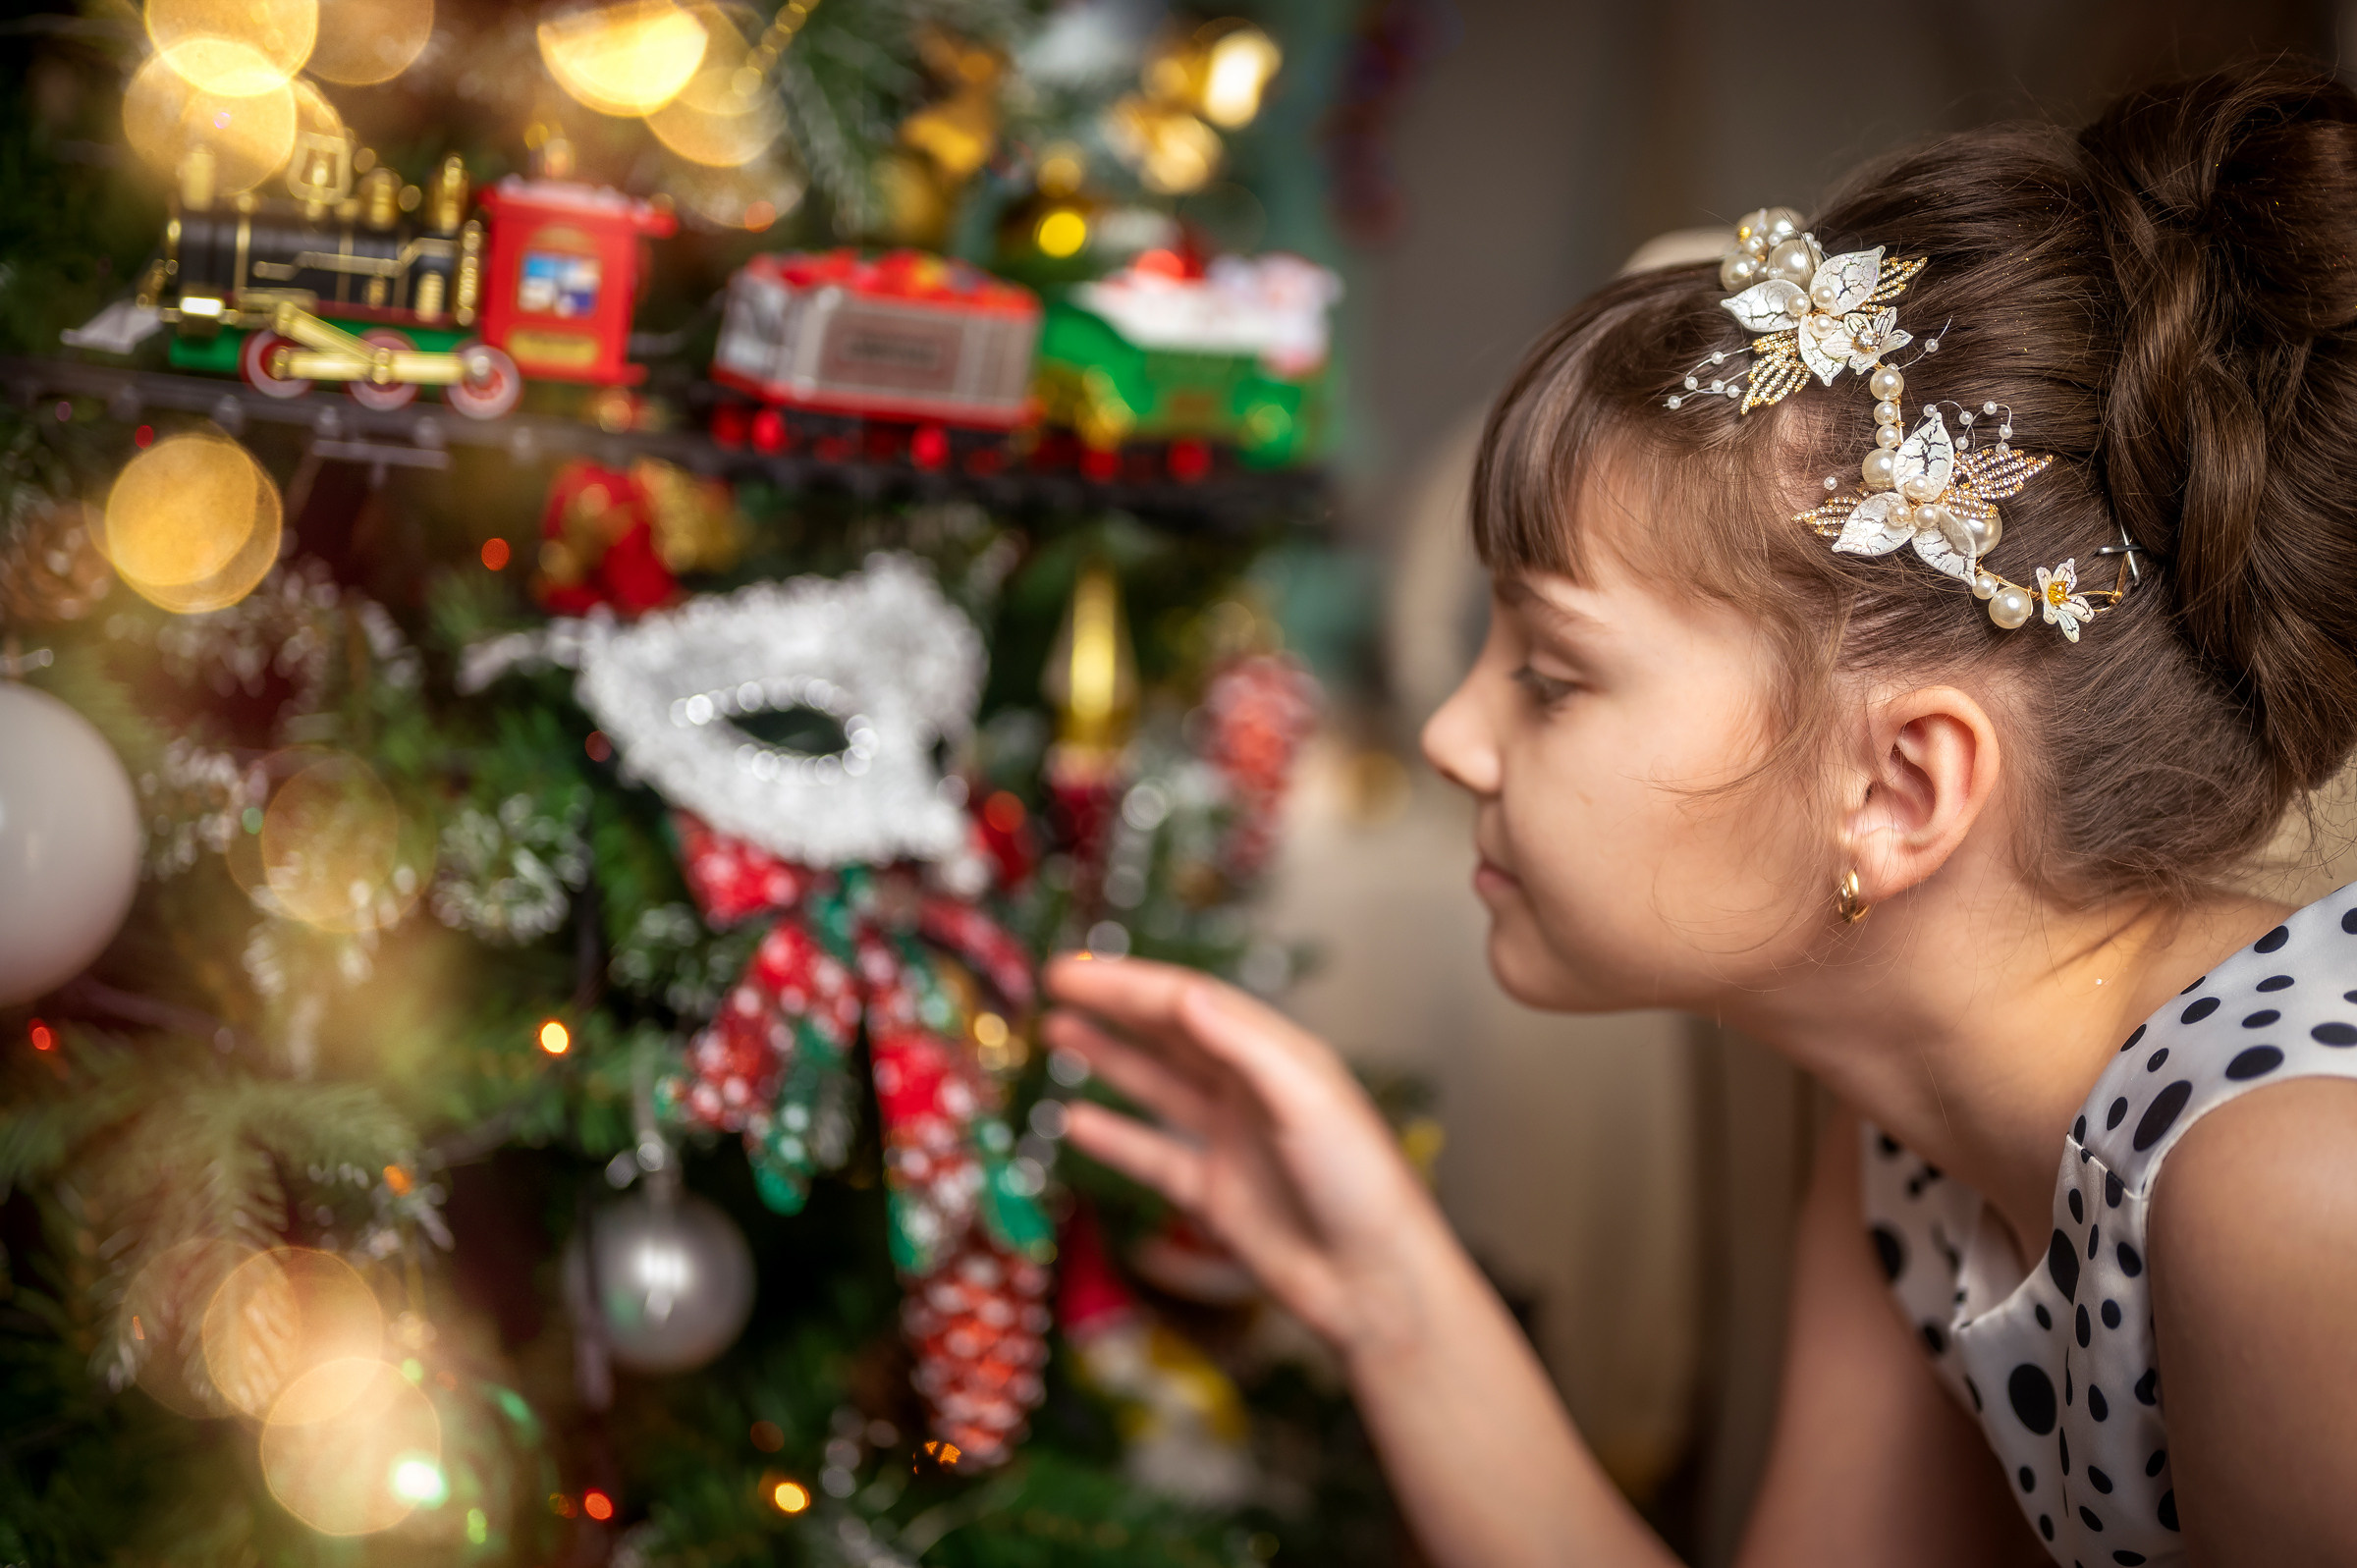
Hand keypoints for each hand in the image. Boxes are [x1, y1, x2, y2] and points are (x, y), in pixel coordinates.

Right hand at [1042, 955, 1449, 1358]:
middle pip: (1171, 1035)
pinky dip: (1115, 1138)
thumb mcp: (1306, 1100)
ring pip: (1157, 1087)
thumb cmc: (1360, 1184)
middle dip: (1114, 1007)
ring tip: (1057, 1033)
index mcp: (1279, 1055)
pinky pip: (1154, 1156)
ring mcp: (1232, 1141)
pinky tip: (1074, 1121)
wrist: (1375, 1282)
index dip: (1131, 984)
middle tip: (1055, 985)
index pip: (1192, 1004)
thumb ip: (1243, 1046)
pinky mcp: (1216, 1194)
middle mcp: (1252, 1091)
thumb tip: (1185, 996)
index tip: (1074, 971)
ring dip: (1109, 1059)